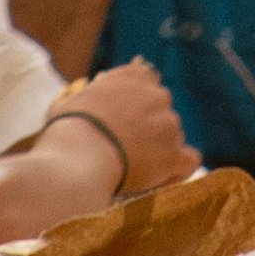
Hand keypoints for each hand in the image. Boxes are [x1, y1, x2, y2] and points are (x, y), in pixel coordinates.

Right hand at [54, 60, 190, 192]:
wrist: (77, 156)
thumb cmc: (66, 131)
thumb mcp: (73, 99)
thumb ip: (91, 95)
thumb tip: (93, 99)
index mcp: (132, 76)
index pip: (147, 83)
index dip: (137, 105)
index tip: (125, 121)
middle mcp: (157, 95)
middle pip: (161, 111)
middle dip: (148, 128)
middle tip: (125, 150)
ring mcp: (169, 124)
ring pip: (173, 137)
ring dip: (159, 151)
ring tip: (131, 171)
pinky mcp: (174, 154)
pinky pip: (188, 160)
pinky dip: (178, 169)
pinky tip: (161, 178)